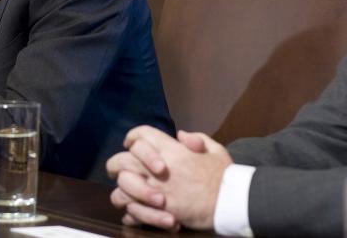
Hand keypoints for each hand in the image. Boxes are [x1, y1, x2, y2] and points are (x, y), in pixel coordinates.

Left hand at [107, 126, 231, 230]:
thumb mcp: (214, 149)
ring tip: (127, 193)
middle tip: (120, 170)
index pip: (140, 134)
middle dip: (117, 164)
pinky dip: (130, 212)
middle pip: (121, 159)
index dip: (132, 137)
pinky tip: (133, 212)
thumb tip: (181, 136)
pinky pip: (131, 209)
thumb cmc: (223, 176)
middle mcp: (157, 166)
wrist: (230, 202)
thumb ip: (196, 139)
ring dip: (122, 189)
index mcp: (170, 149)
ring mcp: (155, 188)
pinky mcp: (157, 209)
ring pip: (122, 185)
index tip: (130, 144)